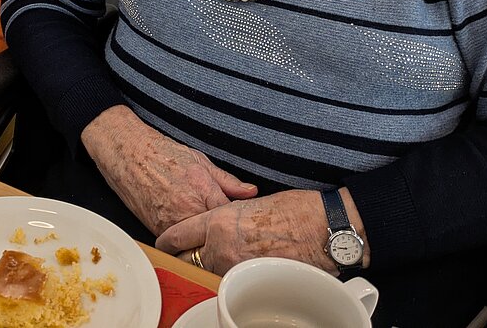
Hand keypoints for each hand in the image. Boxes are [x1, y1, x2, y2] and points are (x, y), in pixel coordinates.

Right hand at [80, 106, 257, 235]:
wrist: (127, 152)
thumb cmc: (162, 152)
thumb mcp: (200, 160)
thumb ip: (228, 181)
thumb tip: (251, 192)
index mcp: (203, 190)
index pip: (230, 217)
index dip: (238, 222)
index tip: (242, 222)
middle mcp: (188, 209)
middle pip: (215, 235)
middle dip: (223, 236)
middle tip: (228, 233)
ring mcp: (171, 222)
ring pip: (195, 243)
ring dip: (203, 241)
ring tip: (209, 234)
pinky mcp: (156, 229)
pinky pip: (177, 242)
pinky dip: (184, 240)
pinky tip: (188, 231)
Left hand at [156, 189, 362, 275]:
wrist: (323, 229)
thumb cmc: (295, 210)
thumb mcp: (250, 204)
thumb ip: (228, 216)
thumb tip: (220, 227)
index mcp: (218, 220)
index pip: (178, 234)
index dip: (167, 242)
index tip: (162, 245)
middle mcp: (221, 245)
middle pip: (189, 259)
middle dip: (186, 259)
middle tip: (186, 258)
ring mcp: (237, 267)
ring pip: (210, 273)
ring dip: (211, 269)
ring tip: (220, 263)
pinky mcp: (254, 282)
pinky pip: (233, 282)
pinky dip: (233, 278)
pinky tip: (241, 274)